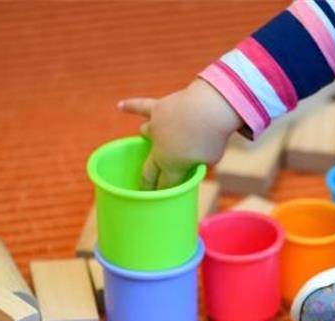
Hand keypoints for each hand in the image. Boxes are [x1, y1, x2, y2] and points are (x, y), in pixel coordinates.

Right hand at [118, 79, 242, 188]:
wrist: (209, 109)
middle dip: (147, 182)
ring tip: (145, 137)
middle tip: (146, 189)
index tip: (161, 200)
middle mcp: (158, 149)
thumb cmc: (213, 137)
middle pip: (149, 170)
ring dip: (148, 137)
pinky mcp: (157, 108)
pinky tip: (121, 107)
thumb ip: (199, 162)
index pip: (164, 185)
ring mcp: (155, 128)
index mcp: (171, 166)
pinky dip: (131, 106)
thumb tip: (195, 158)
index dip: (162, 193)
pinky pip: (140, 107)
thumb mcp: (210, 159)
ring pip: (145, 133)